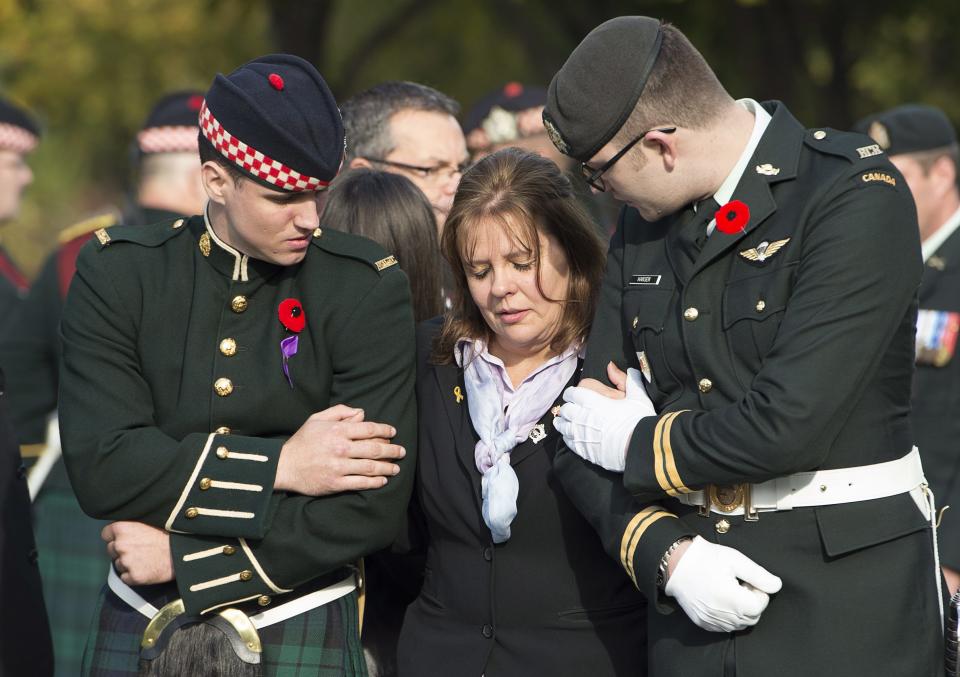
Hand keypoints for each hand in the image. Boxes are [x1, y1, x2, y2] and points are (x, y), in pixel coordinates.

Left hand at [103, 521, 172, 585]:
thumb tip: (123, 526)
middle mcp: (120, 545)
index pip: (106, 533)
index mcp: (122, 527)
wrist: (184, 551)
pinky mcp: (133, 577)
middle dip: (122, 550)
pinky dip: (133, 575)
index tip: (125, 537)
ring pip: (118, 564)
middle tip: (139, 548)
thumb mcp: (149, 520)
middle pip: (111, 549)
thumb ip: (132, 523)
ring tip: (146, 557)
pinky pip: (126, 577)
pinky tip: (147, 567)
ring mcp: (126, 562)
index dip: (116, 535)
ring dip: (128, 563)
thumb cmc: (171, 534)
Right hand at [276, 404, 404, 495]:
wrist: (283, 466)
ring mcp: (338, 467)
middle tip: (402, 452)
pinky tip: (383, 480)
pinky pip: (360, 483)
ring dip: (387, 467)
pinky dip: (374, 482)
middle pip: (374, 449)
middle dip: (392, 450)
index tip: (393, 433)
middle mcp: (340, 448)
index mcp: (338, 431)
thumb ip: (340, 412)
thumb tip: (362, 413)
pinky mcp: (335, 483)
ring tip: (396, 468)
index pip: (369, 429)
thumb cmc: (302, 441)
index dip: (385, 430)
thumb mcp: (317, 419)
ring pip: (370, 467)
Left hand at [553, 366, 654, 471]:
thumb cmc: (638, 420)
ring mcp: (579, 434)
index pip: (571, 393)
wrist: (639, 447)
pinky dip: (567, 436)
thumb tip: (611, 366)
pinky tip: (570, 436)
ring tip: (565, 422)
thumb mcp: (637, 396)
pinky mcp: (581, 449)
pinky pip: (567, 440)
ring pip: (562, 425)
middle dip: (568, 407)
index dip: (572, 393)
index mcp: (592, 401)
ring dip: (563, 422)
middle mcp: (581, 416)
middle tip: (572, 409)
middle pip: (565, 409)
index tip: (575, 395)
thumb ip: (624, 379)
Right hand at [664, 535, 782, 632]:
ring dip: (741, 611)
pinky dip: (729, 617)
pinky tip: (721, 599)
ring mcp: (711, 621)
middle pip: (752, 618)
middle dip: (752, 603)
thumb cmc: (705, 558)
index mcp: (731, 599)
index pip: (759, 606)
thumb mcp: (735, 559)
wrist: (676, 564)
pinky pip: (725, 626)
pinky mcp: (703, 623)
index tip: (748, 581)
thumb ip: (759, 574)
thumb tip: (776, 586)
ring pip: (739, 624)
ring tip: (730, 591)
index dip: (759, 592)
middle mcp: (722, 615)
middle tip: (741, 585)